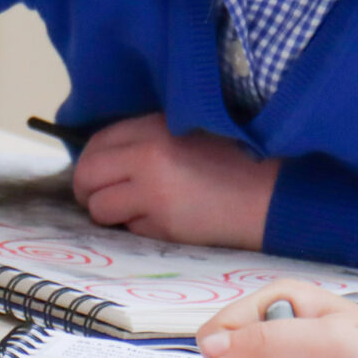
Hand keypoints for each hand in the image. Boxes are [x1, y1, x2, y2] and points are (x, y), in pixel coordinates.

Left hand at [72, 114, 274, 246]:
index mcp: (152, 127)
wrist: (272, 194)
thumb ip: (146, 139)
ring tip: (134, 211)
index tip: (96, 173)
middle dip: (88, 190)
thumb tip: (102, 158)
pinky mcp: (165, 225)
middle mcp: (146, 157)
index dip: (90, 161)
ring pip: (100, 208)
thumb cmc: (233, 160)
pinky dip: (139, 227)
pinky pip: (131, 229)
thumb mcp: (186, 131)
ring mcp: (153, 193)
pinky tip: (164, 220)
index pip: (96, 143)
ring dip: (111, 213)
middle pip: (86, 176)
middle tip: (99, 198)